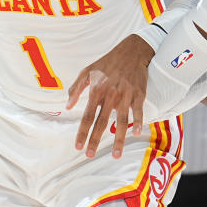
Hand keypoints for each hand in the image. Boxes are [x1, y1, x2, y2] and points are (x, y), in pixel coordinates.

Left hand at [67, 34, 153, 158]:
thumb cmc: (107, 63)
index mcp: (97, 90)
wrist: (131, 51)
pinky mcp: (139, 93)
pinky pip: (138, 111)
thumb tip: (67, 106)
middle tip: (89, 155)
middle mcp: (110, 94)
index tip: (77, 146)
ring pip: (121, 120)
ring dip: (118, 139)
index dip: (82, 132)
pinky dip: (137, 122)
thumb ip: (76, 89)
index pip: (87, 115)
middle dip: (95, 140)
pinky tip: (135, 134)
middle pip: (102, 122)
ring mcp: (126, 94)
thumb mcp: (87, 71)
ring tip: (116, 155)